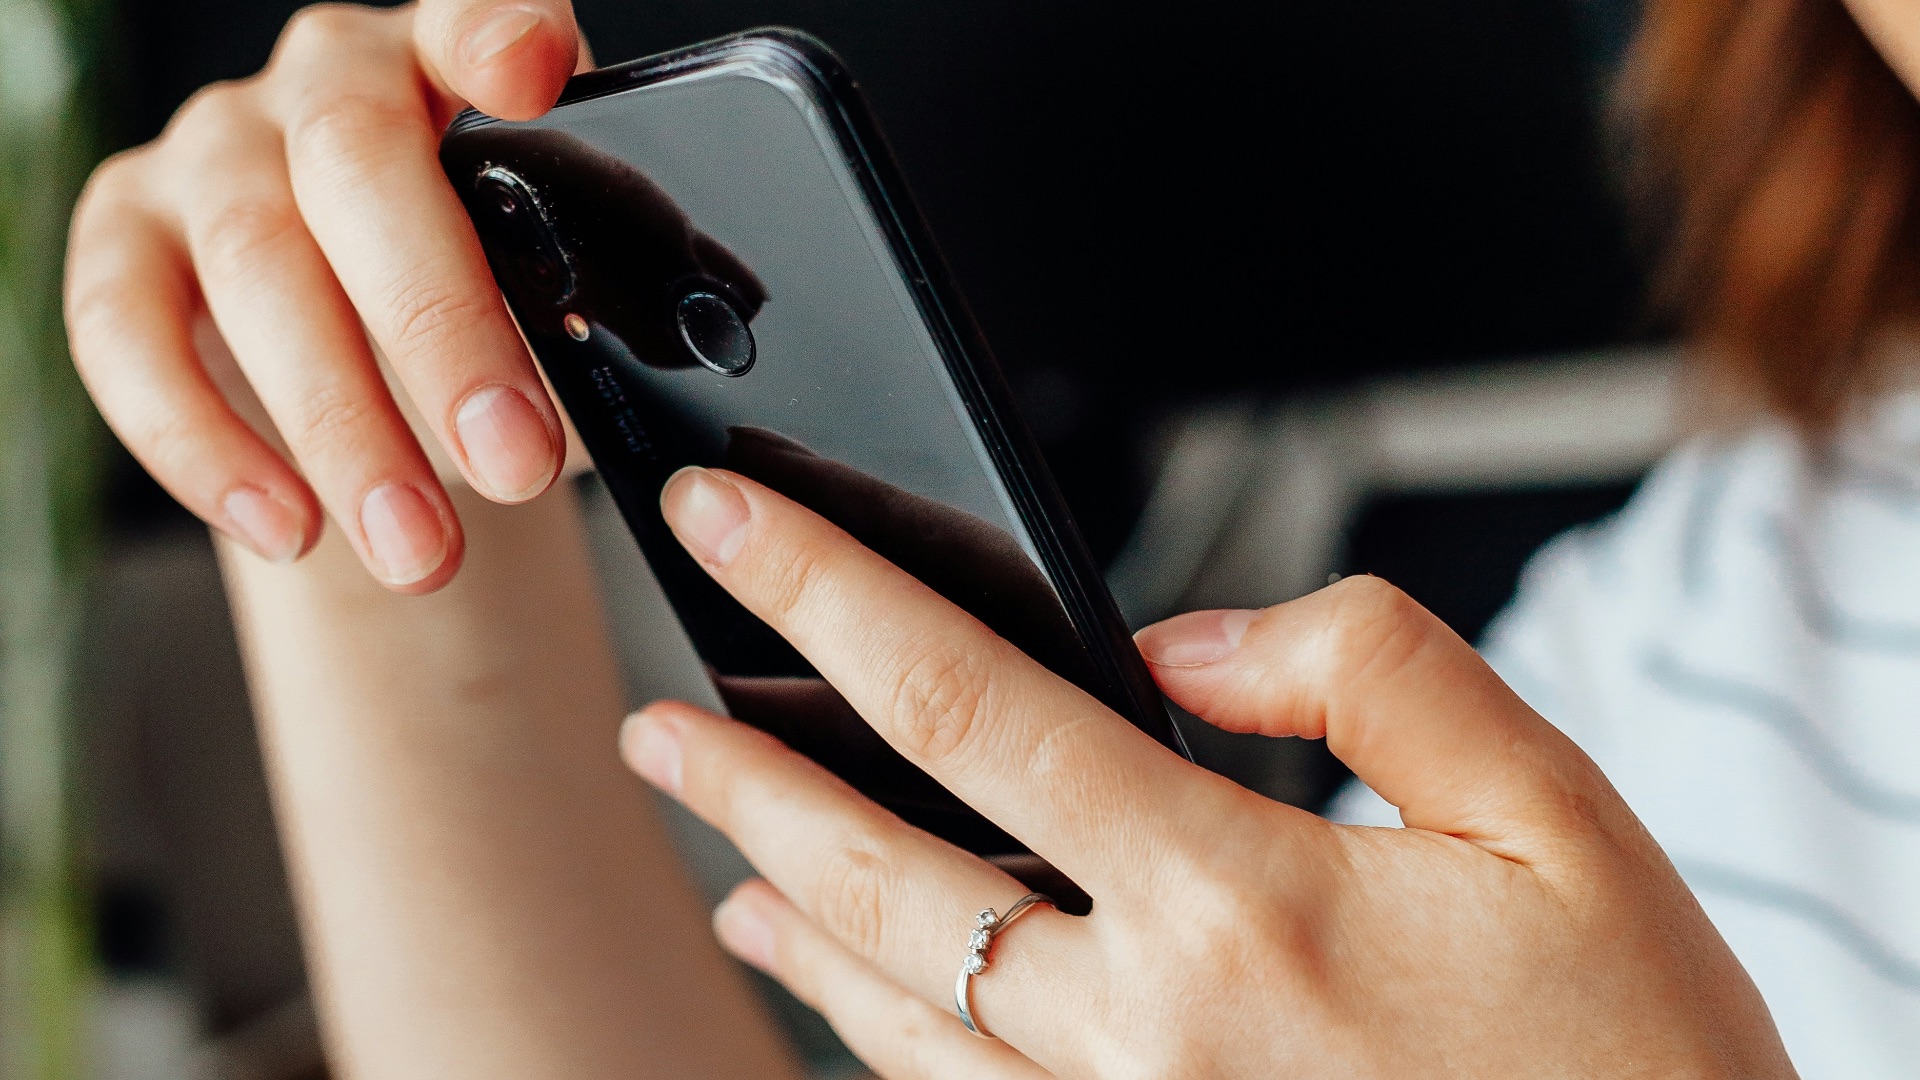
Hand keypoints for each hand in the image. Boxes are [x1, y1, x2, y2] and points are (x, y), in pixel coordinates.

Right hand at [65, 0, 582, 591]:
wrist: (381, 371)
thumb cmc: (490, 315)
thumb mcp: (558, 302)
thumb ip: (591, 308)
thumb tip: (634, 376)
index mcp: (457, 69)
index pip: (476, 17)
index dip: (495, 35)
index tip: (528, 76)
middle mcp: (328, 80)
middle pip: (360, 169)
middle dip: (442, 331)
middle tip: (514, 464)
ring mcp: (214, 149)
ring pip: (256, 264)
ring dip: (341, 426)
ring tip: (419, 551)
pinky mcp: (122, 233)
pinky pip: (126, 331)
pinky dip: (203, 444)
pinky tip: (289, 528)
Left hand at [620, 466, 1797, 1078]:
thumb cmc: (1633, 1061)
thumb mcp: (1558, 811)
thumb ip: (1369, 672)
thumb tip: (1189, 639)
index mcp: (1241, 902)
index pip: (975, 708)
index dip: (832, 597)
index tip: (737, 529)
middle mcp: (1151, 1028)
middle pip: (885, 874)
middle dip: (749, 775)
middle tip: (657, 714)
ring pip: (899, 1007)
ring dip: (788, 909)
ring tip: (715, 842)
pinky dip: (868, 1035)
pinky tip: (834, 996)